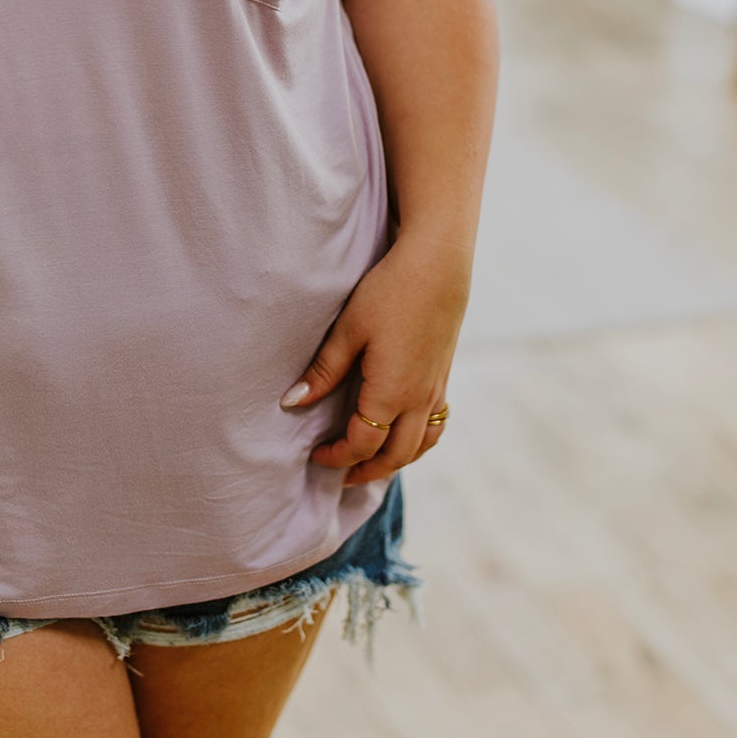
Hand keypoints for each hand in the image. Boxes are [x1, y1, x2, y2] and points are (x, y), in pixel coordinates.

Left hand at [279, 231, 469, 485]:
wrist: (438, 263)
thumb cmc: (390, 291)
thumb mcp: (349, 330)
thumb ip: (323, 371)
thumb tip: (292, 402)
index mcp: (391, 393)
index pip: (363, 444)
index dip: (337, 456)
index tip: (315, 454)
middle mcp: (419, 398)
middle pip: (396, 456)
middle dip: (366, 470)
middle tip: (341, 474)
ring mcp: (436, 388)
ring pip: (422, 444)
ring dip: (396, 460)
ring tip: (372, 462)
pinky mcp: (444, 375)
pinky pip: (436, 424)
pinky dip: (419, 440)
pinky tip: (403, 431)